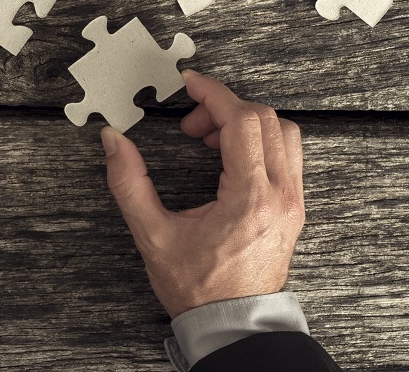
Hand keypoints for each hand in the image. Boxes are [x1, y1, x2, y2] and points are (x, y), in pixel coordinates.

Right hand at [101, 69, 305, 318]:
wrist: (233, 325)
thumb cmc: (199, 289)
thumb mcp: (154, 235)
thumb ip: (130, 183)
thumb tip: (114, 142)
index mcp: (251, 198)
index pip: (242, 121)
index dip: (213, 93)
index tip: (190, 84)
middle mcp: (281, 195)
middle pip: (266, 119)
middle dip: (224, 109)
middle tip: (192, 125)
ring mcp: (293, 202)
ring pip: (284, 134)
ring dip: (247, 124)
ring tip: (211, 142)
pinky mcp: (293, 209)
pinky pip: (288, 156)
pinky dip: (260, 143)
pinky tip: (229, 160)